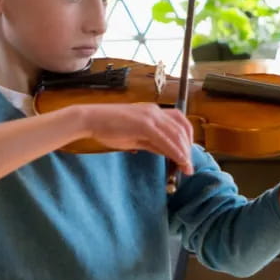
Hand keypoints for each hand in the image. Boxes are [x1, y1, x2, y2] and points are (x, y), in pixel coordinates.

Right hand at [80, 103, 194, 174]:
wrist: (90, 119)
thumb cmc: (109, 127)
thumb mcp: (135, 136)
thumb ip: (152, 142)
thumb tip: (167, 153)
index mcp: (154, 112)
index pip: (179, 123)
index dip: (187, 140)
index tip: (188, 155)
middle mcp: (155, 111)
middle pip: (182, 129)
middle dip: (188, 149)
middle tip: (189, 165)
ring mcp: (150, 116)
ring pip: (177, 134)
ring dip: (184, 152)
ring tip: (186, 167)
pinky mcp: (144, 124)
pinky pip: (165, 140)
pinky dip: (175, 151)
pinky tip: (180, 161)